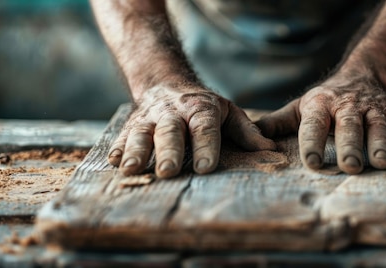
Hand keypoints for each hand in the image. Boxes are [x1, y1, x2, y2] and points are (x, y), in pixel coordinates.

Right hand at [108, 84, 275, 177]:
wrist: (165, 82)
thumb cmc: (203, 106)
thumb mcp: (228, 112)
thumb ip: (247, 132)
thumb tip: (270, 150)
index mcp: (201, 109)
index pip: (204, 128)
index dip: (205, 146)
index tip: (205, 167)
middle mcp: (173, 113)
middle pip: (170, 132)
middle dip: (168, 151)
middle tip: (168, 172)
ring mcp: (149, 118)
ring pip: (141, 133)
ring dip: (136, 151)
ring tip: (132, 170)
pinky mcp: (131, 125)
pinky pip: (123, 136)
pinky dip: (118, 149)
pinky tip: (114, 163)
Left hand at [256, 70, 385, 173]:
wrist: (361, 75)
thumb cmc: (324, 101)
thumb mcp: (299, 108)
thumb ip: (277, 124)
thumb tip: (251, 140)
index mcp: (320, 105)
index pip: (314, 124)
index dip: (313, 143)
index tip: (312, 163)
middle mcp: (347, 106)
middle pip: (349, 126)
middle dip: (351, 145)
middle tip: (350, 167)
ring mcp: (371, 109)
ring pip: (378, 125)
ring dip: (381, 144)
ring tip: (381, 163)